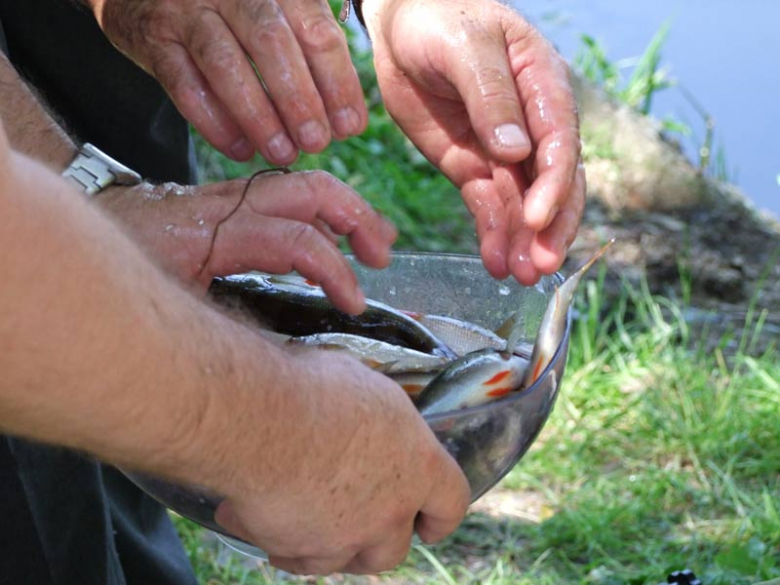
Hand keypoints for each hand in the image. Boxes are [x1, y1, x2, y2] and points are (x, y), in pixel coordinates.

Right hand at [88, 0, 366, 163]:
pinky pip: (184, 84)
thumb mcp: (276, 12)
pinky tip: (240, 150)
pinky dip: (214, 122)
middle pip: (272, 43)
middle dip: (298, 99)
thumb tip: (347, 120)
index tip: (350, 127)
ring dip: (258, 116)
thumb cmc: (230, 12)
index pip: (316, 30)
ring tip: (282, 153)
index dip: (337, 83)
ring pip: (225, 64)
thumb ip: (310, 52)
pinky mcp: (154, 38)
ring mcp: (188, 10)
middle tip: (316, 143)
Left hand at [100, 170, 396, 313]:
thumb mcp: (167, 312)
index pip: (295, 239)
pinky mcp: (224, 202)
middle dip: (357, 218)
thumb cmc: (114, 277)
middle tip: (382, 257)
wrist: (75, 236)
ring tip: (375, 241)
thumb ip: (224, 322)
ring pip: (301, 184)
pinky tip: (334, 234)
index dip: (334, 270)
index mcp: (210, 233)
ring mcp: (225, 198)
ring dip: (346, 209)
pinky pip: (285, 194)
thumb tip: (278, 352)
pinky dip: (320, 211)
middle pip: (309, 190)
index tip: (354, 303)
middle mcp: (223, 205)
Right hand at [213, 350, 470, 574]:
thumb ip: (378, 420)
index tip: (430, 525)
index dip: (441, 516)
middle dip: (377, 540)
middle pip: (393, 549)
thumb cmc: (315, 389)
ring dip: (329, 544)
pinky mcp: (296, 548)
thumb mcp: (365, 387)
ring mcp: (342, 538)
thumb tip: (368, 416)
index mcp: (418, 466)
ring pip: (343, 560)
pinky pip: (295, 557)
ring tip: (306, 518)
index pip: (450, 502)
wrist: (259, 418)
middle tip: (359, 522)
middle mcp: (387, 512)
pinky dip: (283, 543)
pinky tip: (264, 519)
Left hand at [363, 0, 584, 284]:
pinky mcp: (474, 167)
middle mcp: (531, 124)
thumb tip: (515, 150)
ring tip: (517, 274)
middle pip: (553, 182)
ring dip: (523, 240)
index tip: (537, 218)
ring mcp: (503, 150)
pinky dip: (493, 233)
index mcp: (543, 86)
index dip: (553, 185)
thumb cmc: (441, 19)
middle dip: (549, 226)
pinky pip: (489, 205)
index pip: (560, 142)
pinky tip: (495, 260)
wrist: (402, 26)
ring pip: (522, 203)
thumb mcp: (466, 46)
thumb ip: (491, 94)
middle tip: (540, 266)